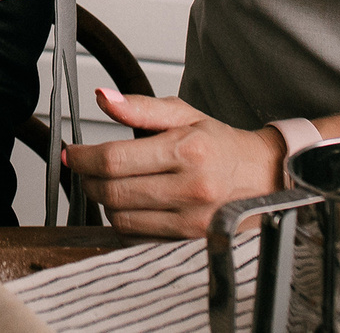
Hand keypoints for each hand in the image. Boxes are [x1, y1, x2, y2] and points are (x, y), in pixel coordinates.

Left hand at [64, 90, 286, 236]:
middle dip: (89, 180)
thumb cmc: (221, 145)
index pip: (115, 159)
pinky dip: (126, 223)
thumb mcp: (184, 114)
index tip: (74, 154)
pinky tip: (132, 205)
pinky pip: (138, 238)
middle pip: (113, 192)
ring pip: (121, 219)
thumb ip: (140, 107)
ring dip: (106, 202)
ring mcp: (192, 220)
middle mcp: (191, 189)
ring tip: (112, 185)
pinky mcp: (190, 241)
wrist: (264, 177)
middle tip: (87, 169)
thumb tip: (103, 97)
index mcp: (188, 151)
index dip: (84, 158)